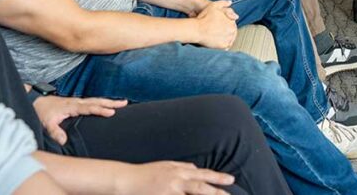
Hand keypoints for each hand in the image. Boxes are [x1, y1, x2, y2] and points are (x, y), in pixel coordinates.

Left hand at [32, 95, 127, 144]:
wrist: (37, 101)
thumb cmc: (43, 112)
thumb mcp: (47, 123)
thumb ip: (55, 132)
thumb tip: (64, 141)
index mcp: (72, 106)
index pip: (89, 108)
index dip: (101, 110)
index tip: (111, 112)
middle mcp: (77, 101)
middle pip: (97, 101)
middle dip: (111, 102)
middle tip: (124, 103)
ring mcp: (78, 101)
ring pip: (96, 100)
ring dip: (109, 101)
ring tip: (123, 103)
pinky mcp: (77, 102)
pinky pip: (93, 101)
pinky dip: (103, 102)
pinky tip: (108, 104)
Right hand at [113, 161, 233, 194]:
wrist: (126, 180)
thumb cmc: (146, 173)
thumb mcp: (166, 165)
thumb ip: (182, 166)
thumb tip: (196, 168)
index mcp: (179, 171)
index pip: (203, 174)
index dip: (217, 177)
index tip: (231, 180)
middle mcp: (176, 181)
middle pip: (200, 188)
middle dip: (217, 192)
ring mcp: (169, 192)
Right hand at [193, 0, 238, 49]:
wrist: (197, 30)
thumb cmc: (204, 17)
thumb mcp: (214, 6)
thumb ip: (223, 3)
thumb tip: (230, 2)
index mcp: (232, 23)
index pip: (232, 24)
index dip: (226, 23)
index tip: (221, 24)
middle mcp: (232, 32)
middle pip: (232, 32)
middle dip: (226, 31)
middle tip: (218, 31)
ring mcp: (228, 40)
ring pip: (229, 39)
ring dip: (225, 38)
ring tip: (217, 36)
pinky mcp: (222, 47)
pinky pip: (226, 47)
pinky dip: (223, 45)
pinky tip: (217, 42)